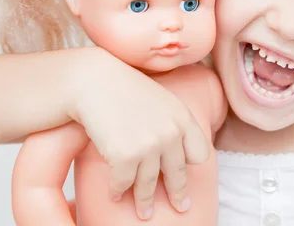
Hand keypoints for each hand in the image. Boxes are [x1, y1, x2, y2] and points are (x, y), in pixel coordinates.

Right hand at [65, 47, 209, 219]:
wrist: (92, 81)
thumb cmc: (122, 89)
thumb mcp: (159, 100)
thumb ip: (171, 122)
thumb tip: (175, 150)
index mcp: (182, 117)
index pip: (200, 153)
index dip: (191, 164)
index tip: (186, 173)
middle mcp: (171, 133)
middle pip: (178, 174)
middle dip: (177, 195)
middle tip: (180, 207)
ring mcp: (149, 146)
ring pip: (149, 185)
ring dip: (145, 202)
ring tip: (144, 212)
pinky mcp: (125, 156)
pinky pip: (123, 184)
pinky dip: (117, 191)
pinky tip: (115, 194)